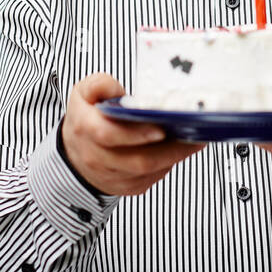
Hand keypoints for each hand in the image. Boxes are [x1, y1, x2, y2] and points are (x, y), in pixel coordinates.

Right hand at [61, 72, 206, 195]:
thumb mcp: (84, 93)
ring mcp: (112, 176)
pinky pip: (152, 178)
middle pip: (136, 160)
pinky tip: (180, 149)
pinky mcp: (126, 187)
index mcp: (85, 129)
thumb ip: (98, 85)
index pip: (108, 135)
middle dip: (169, 149)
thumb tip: (114, 88)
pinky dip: (168, 163)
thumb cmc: (85, 117)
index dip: (135, 134)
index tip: (161, 128)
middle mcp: (96, 158)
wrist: (76, 152)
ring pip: (148, 172)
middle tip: (193, 135)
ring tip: (194, 140)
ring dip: (174, 157)